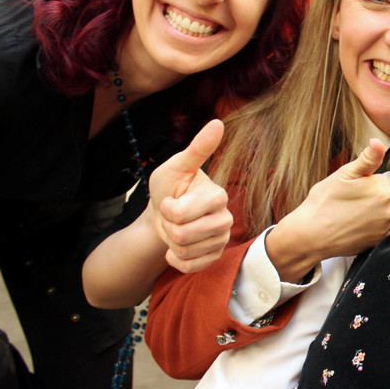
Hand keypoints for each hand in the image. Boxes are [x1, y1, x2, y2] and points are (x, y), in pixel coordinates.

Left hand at [147, 119, 232, 272]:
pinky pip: (190, 266)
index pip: (181, 212)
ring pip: (186, 251)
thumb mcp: (176, 167)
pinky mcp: (216, 256)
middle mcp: (226, 218)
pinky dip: (176, 259)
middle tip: (171, 217)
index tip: (169, 200)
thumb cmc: (169, 189)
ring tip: (175, 229)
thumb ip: (197, 149)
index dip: (166, 209)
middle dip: (168, 227)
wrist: (163, 217)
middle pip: (183, 235)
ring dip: (171, 242)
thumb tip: (217, 122)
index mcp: (218, 195)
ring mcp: (222, 239)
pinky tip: (177, 248)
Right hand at [265, 139, 389, 281]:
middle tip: (344, 202)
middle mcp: (389, 209)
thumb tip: (378, 142)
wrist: (309, 235)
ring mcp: (384, 227)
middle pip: (380, 196)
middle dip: (366, 197)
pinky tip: (349, 227)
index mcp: (382, 190)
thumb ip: (367, 158)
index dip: (361, 183)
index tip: (347, 190)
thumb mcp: (343, 174)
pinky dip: (365, 227)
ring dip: (366, 212)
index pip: (377, 180)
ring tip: (345, 215)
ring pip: (378, 212)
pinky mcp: (377, 241)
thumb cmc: (323, 203)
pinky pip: (375, 228)